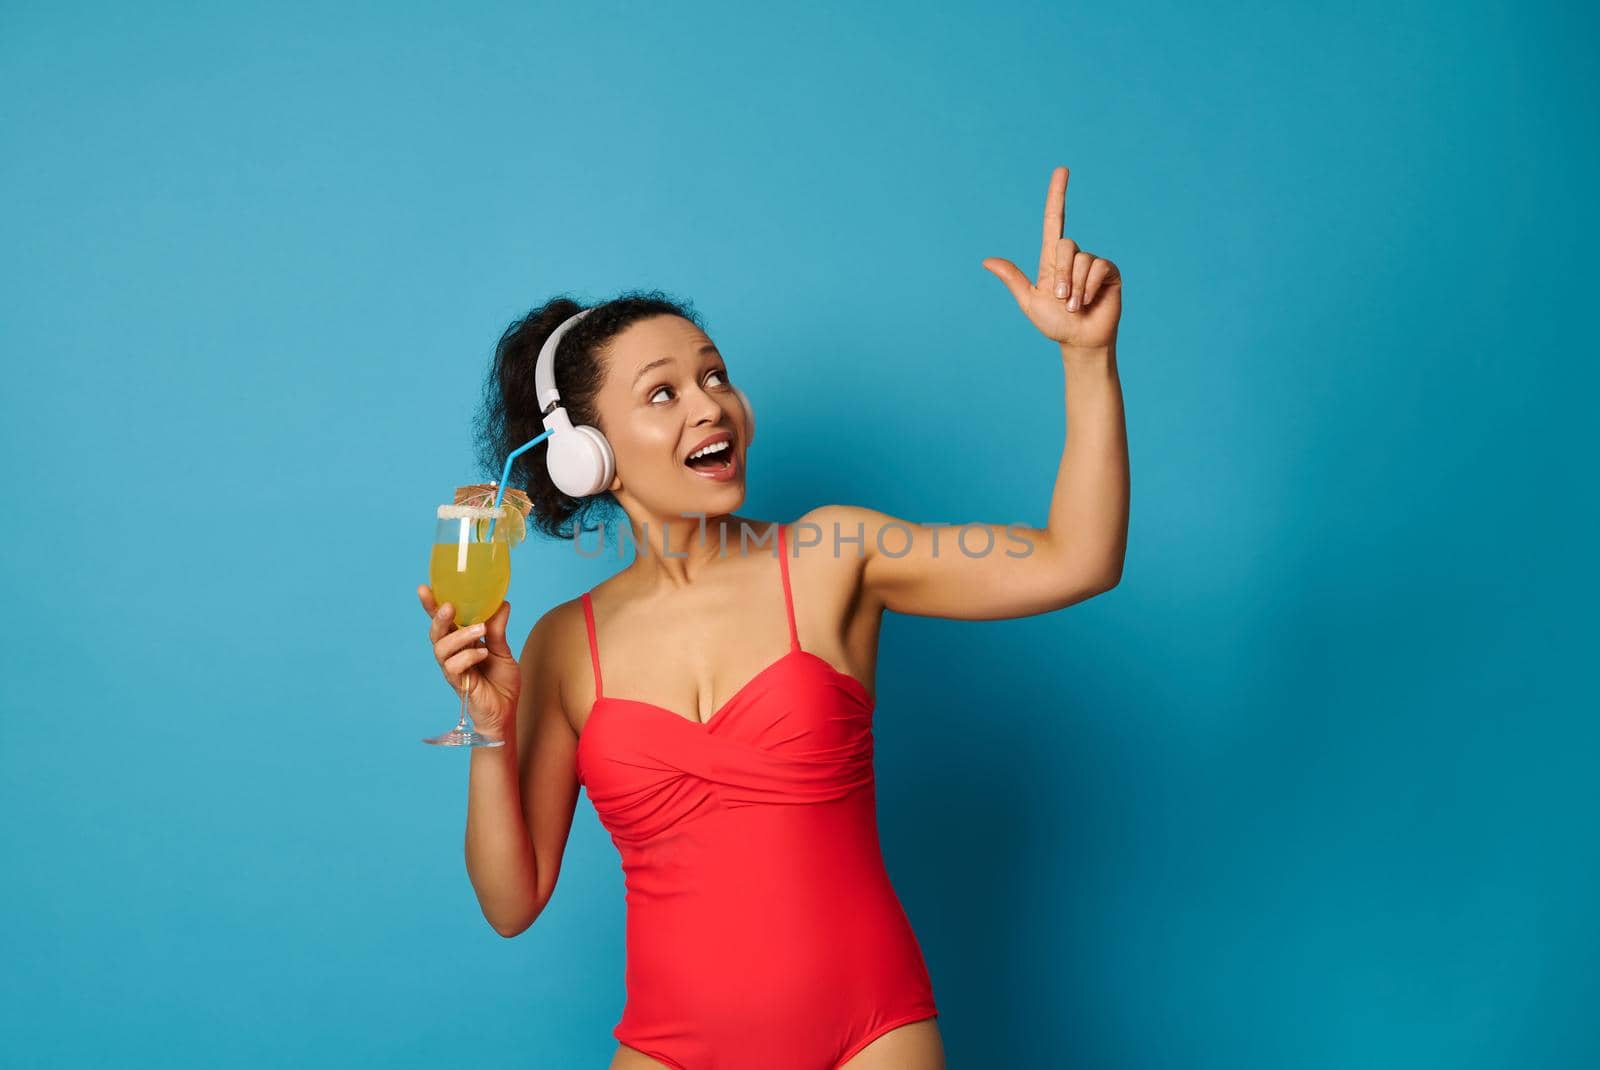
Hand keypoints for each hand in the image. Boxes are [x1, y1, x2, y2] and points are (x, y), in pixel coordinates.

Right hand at [417, 586, 519, 738]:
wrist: (507, 712)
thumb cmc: (501, 682)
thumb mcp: (503, 651)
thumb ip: (498, 629)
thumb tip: (502, 603)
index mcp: (460, 642)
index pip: (443, 621)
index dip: (432, 605)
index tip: (424, 587)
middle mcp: (452, 655)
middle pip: (435, 633)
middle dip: (439, 618)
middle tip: (450, 607)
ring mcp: (453, 670)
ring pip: (441, 649)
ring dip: (460, 636)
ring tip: (480, 630)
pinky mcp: (459, 685)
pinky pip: (454, 668)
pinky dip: (468, 656)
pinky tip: (483, 653)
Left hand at [982, 165, 1121, 350]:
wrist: (1079, 341)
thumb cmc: (1054, 324)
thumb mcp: (1029, 302)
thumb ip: (1013, 279)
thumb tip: (986, 261)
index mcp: (1052, 260)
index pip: (1054, 220)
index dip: (1057, 195)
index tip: (1062, 170)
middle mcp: (1073, 257)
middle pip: (1065, 244)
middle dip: (1061, 276)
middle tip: (1062, 301)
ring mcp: (1092, 263)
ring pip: (1082, 259)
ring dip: (1075, 288)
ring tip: (1075, 306)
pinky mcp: (1109, 272)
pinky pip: (1098, 267)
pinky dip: (1089, 286)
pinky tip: (1088, 301)